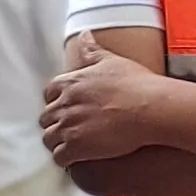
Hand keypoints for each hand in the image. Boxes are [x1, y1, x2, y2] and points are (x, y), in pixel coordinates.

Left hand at [41, 44, 176, 164]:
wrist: (149, 108)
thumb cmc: (135, 83)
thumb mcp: (111, 60)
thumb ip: (92, 50)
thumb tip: (84, 34)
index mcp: (69, 83)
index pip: (49, 93)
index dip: (57, 101)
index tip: (66, 107)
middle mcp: (64, 104)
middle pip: (46, 117)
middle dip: (56, 123)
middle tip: (70, 128)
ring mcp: (68, 127)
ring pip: (49, 139)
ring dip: (58, 142)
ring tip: (71, 145)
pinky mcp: (76, 147)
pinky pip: (59, 158)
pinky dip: (65, 160)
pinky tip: (75, 160)